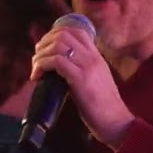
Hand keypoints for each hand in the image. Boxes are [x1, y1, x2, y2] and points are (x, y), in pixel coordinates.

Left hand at [31, 24, 133, 147]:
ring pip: (57, 45)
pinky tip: (37, 76)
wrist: (116, 121)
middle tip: (37, 58)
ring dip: (40, 55)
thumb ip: (81, 70)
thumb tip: (59, 69)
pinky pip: (56, 61)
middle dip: (44, 43)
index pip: (76, 31)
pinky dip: (42, 65)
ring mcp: (87, 66)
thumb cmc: (102, 107)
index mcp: (97, 56)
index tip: (45, 47)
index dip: (55, 34)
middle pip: (63, 34)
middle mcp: (93, 56)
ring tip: (36, 68)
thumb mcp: (94, 81)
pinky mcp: (80, 78)